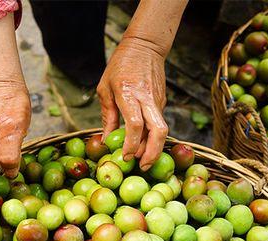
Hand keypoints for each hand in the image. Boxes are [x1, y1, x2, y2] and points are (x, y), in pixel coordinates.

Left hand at [97, 37, 168, 170]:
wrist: (145, 47)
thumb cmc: (120, 66)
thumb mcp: (105, 89)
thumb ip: (108, 116)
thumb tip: (106, 141)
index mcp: (129, 94)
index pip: (135, 124)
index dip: (131, 144)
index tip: (125, 156)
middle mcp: (147, 99)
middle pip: (158, 131)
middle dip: (152, 152)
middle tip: (143, 166)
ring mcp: (157, 101)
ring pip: (161, 130)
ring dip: (154, 148)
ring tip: (143, 160)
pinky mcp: (162, 103)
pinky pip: (158, 124)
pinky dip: (152, 138)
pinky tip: (144, 145)